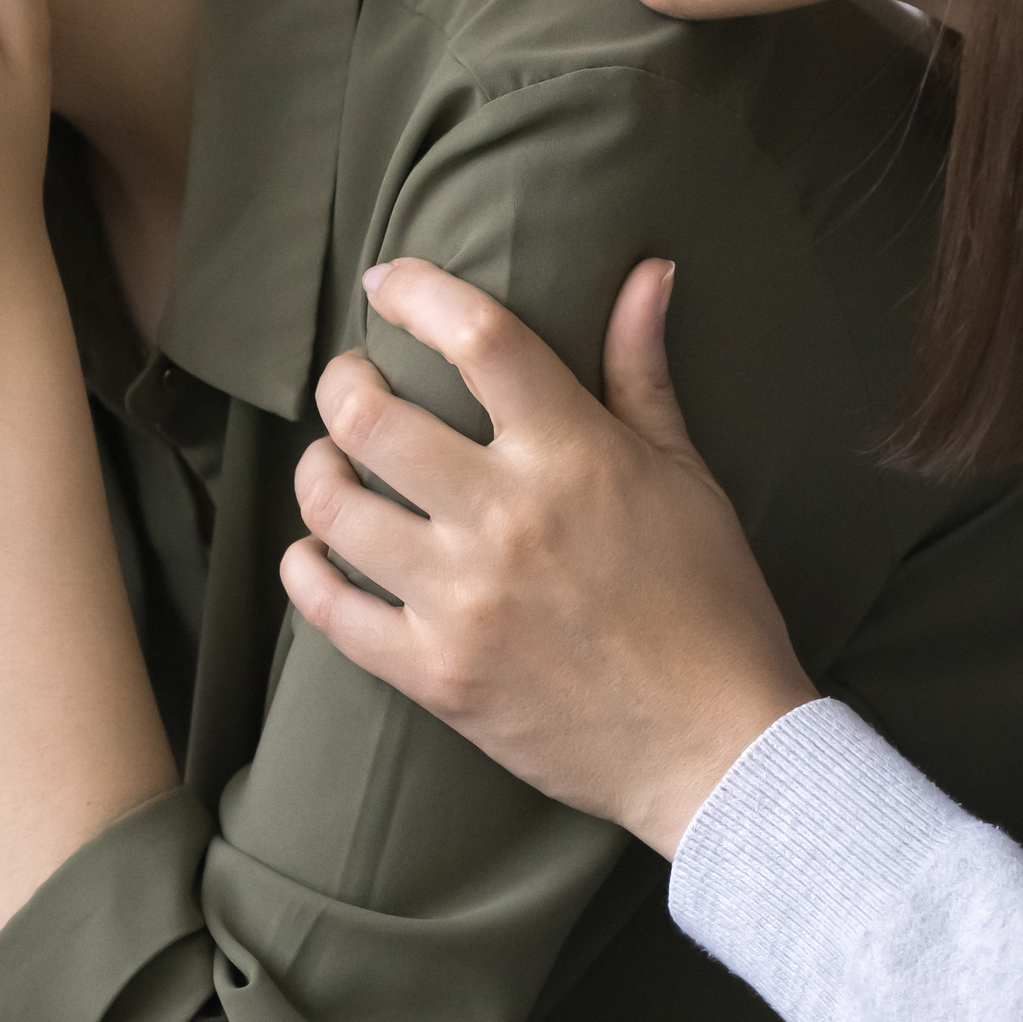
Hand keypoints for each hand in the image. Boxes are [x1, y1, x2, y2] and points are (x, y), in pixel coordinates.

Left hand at [283, 257, 814, 855]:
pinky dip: (306, 572)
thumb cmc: (712, 604)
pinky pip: (331, 611)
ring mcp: (461, 600)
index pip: (479, 338)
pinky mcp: (436, 674)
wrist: (716, 749)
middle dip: (343, 384)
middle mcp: (505, 519)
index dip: (418, 292)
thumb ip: (642, 371)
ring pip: (336, 509)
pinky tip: (312, 553)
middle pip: (372, 419)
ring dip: (317, 473)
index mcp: (572, 456)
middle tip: (350, 383)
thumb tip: (645, 272)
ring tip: (330, 465)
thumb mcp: (688, 476)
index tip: (388, 282)